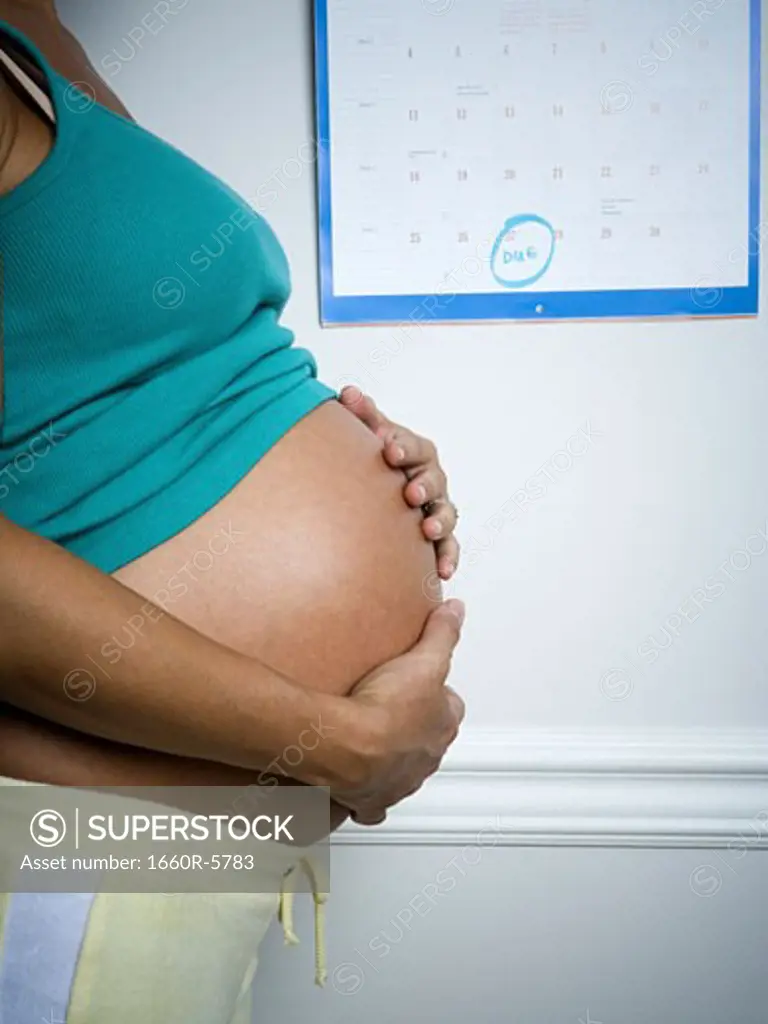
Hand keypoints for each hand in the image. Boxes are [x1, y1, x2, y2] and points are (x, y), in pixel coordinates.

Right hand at [332, 599, 465, 824]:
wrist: (348, 746)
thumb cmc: (386, 709)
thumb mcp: (423, 658)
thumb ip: (442, 633)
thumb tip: (456, 611)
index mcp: (442, 726)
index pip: (450, 708)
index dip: (435, 694)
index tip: (420, 683)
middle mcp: (425, 759)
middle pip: (426, 741)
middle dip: (413, 728)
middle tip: (390, 709)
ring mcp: (400, 783)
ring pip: (402, 773)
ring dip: (391, 760)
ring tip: (369, 740)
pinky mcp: (371, 801)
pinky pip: (372, 805)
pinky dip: (364, 797)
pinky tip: (351, 786)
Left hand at [339, 386, 459, 580]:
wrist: (377, 487)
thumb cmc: (376, 459)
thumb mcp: (369, 435)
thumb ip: (361, 415)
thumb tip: (348, 393)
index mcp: (414, 452)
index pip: (414, 447)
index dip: (403, 447)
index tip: (388, 450)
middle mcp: (430, 479)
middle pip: (435, 480)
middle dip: (424, 485)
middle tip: (411, 492)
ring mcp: (436, 508)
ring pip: (446, 514)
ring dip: (439, 520)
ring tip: (428, 529)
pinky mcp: (437, 537)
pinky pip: (448, 548)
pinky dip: (448, 558)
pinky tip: (441, 572)